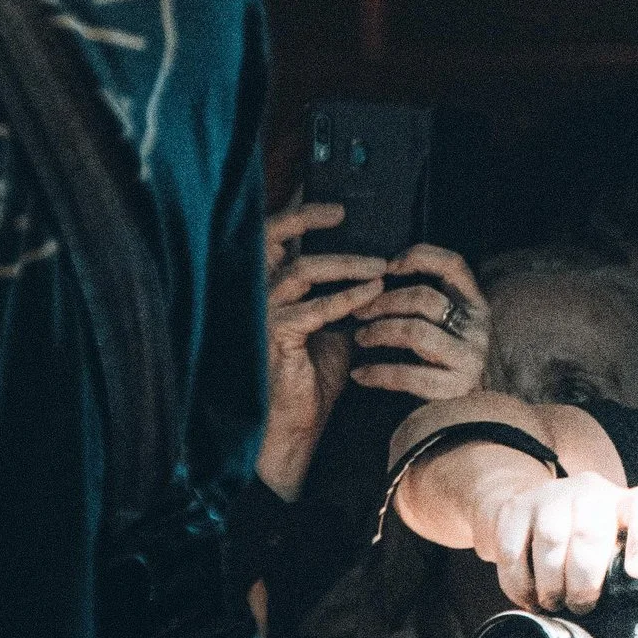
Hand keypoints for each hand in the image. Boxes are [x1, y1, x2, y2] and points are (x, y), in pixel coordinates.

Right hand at [260, 198, 391, 498]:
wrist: (294, 426)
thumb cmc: (309, 377)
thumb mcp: (329, 328)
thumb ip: (340, 298)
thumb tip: (374, 274)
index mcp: (266, 290)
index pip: (273, 239)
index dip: (300, 218)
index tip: (338, 211)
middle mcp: (256, 295)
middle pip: (271, 239)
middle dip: (306, 220)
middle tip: (344, 215)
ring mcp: (261, 314)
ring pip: (302, 270)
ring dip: (346, 265)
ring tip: (380, 267)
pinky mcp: (275, 335)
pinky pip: (315, 308)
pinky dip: (347, 297)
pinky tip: (372, 293)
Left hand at [350, 243, 492, 405]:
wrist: (464, 418)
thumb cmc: (442, 365)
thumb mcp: (445, 326)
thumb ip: (426, 302)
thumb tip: (379, 273)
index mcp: (476, 305)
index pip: (452, 264)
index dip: (418, 257)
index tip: (387, 266)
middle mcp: (479, 328)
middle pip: (425, 298)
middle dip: (383, 302)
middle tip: (358, 311)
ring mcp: (470, 359)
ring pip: (415, 331)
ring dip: (379, 332)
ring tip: (360, 338)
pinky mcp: (456, 389)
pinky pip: (409, 375)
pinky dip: (378, 373)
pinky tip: (360, 375)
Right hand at [463, 465, 637, 614]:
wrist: (539, 507)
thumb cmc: (594, 537)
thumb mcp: (627, 551)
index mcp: (629, 504)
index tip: (637, 571)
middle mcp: (593, 492)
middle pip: (591, 530)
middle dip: (585, 580)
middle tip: (582, 606)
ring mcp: (552, 496)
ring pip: (552, 539)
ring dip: (552, 582)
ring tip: (555, 602)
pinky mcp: (516, 508)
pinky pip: (514, 548)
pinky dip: (520, 582)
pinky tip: (529, 595)